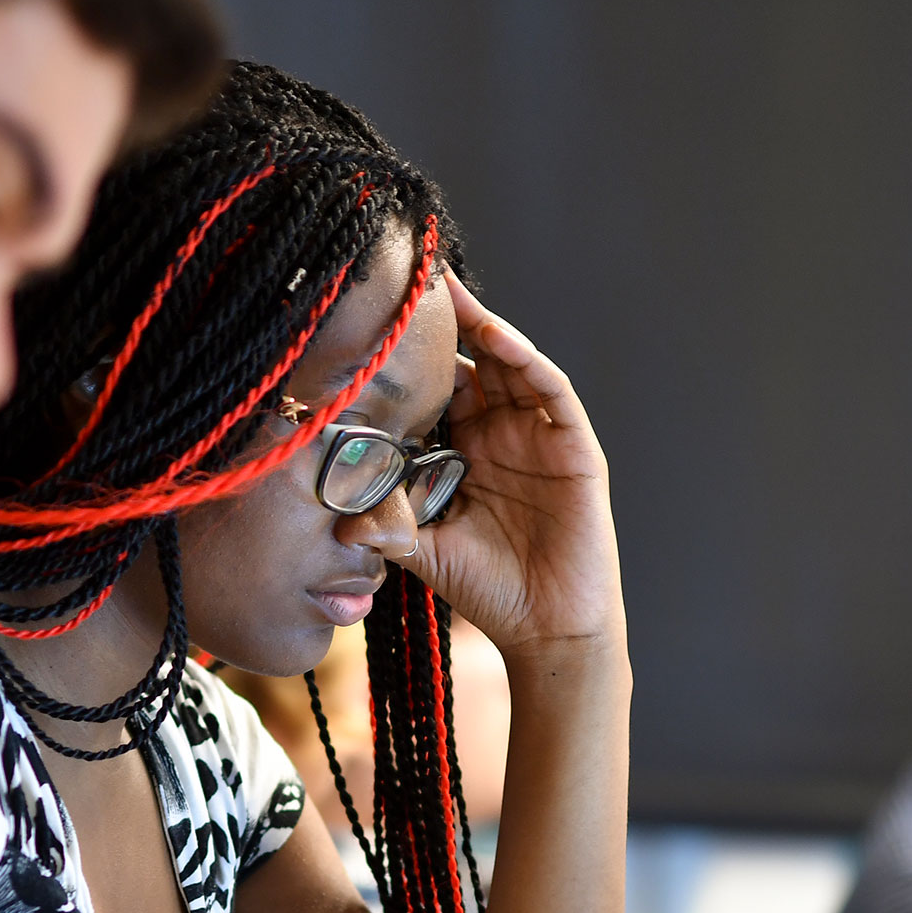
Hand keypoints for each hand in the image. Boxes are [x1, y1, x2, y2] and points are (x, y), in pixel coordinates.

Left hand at [400, 272, 625, 665]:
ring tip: (449, 291)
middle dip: (445, 324)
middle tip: (411, 279)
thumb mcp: (424, 551)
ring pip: (512, 365)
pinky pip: (552, 392)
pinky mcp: (575, 449)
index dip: (411, 356)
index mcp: (467, 452)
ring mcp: (541, 438)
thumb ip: (386, 527)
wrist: (549, 632)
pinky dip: (526, 360)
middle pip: (474, 363)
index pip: (438, 389)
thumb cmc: (491, 591)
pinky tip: (496, 336)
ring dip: (482, 325)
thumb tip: (335, 519)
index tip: (374, 320)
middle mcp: (504, 435)